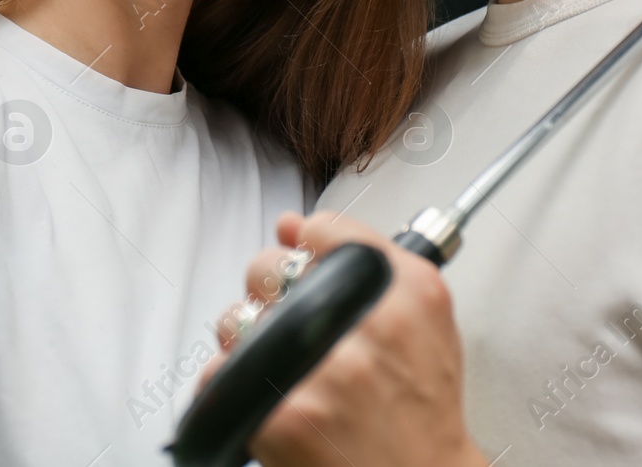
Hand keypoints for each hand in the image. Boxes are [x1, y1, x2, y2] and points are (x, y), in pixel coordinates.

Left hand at [201, 211, 491, 466]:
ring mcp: (325, 370)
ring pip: (236, 319)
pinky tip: (264, 398)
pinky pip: (217, 376)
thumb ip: (365, 255)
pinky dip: (227, 387)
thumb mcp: (423, 318)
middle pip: (268, 268)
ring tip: (282, 370)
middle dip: (268, 293)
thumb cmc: (420, 408)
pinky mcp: (286, 415)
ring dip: (245, 341)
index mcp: (407, 292)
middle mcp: (368, 325)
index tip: (306, 266)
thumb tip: (291, 225)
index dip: (306, 249)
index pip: (323, 229)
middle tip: (295, 329)